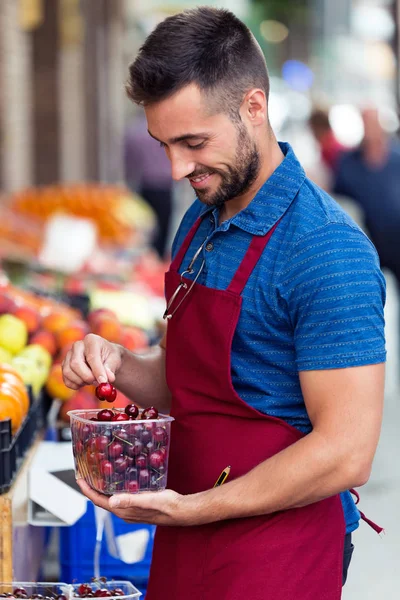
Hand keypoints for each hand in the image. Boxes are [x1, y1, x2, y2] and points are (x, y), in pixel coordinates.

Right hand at [62, 333, 122, 388]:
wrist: (105, 358)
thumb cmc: (110, 357)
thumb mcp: (115, 360)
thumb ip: (111, 368)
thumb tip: (108, 378)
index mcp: (91, 340)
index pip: (91, 357)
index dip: (97, 370)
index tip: (103, 381)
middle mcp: (77, 346)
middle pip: (75, 364)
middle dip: (87, 377)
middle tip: (98, 383)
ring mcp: (68, 355)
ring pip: (68, 372)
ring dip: (82, 381)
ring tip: (93, 380)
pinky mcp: (64, 366)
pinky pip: (66, 380)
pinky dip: (76, 385)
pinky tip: (85, 382)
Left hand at [77, 478, 196, 525]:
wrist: (180, 511)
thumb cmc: (165, 505)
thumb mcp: (147, 500)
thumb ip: (130, 500)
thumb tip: (111, 500)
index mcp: (122, 510)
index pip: (98, 500)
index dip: (87, 489)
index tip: (78, 478)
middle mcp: (123, 511)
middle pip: (101, 499)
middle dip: (91, 487)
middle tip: (85, 472)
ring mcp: (130, 509)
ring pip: (110, 497)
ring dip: (101, 487)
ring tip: (97, 474)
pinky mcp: (137, 505)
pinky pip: (120, 496)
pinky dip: (113, 487)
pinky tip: (118, 478)